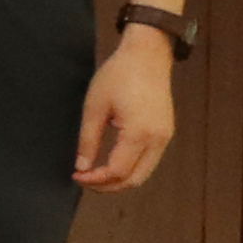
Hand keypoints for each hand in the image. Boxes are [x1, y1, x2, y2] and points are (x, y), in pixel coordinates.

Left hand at [75, 26, 179, 190]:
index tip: (76, 175)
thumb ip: (88, 139)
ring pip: (144, 173)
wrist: (147, 56)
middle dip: (108, 186)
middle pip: (135, 179)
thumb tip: (81, 166)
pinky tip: (111, 162)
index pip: (117, 171)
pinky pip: (149, 160)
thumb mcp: (94, 107)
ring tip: (95, 174)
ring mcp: (165, 137)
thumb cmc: (118, 76)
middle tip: (84, 180)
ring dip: (120, 179)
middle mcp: (157, 139)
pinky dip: (131, 168)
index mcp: (139, 133)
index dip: (95, 179)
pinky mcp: (166, 132)